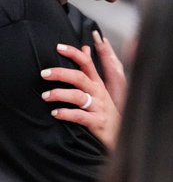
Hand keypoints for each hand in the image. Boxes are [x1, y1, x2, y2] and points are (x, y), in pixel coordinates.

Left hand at [42, 34, 125, 148]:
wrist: (120, 133)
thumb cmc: (105, 110)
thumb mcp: (100, 88)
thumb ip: (91, 69)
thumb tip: (85, 48)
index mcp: (97, 84)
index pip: (87, 63)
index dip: (74, 53)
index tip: (58, 47)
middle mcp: (98, 93)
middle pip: (80, 78)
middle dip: (61, 73)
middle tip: (44, 73)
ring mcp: (98, 108)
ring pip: (78, 96)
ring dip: (59, 94)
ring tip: (46, 96)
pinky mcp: (97, 122)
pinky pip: (80, 116)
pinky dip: (66, 113)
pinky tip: (55, 113)